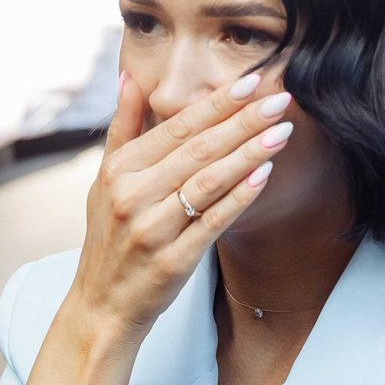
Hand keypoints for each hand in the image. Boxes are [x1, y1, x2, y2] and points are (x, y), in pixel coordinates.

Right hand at [66, 69, 292, 340]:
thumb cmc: (109, 238)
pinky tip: (264, 175)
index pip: (176, 127)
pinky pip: (212, 222)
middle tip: (279, 99)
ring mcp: (152, 230)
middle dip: (242, 121)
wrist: (102, 306)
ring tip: (281, 132)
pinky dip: (239, 197)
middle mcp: (133, 196)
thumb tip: (129, 77)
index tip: (251, 81)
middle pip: (198, 150)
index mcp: (120, 170)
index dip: (216, 103)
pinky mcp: (172, 261)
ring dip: (249, 153)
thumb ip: (122, 128)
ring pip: (208, 182)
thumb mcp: (104, 179)